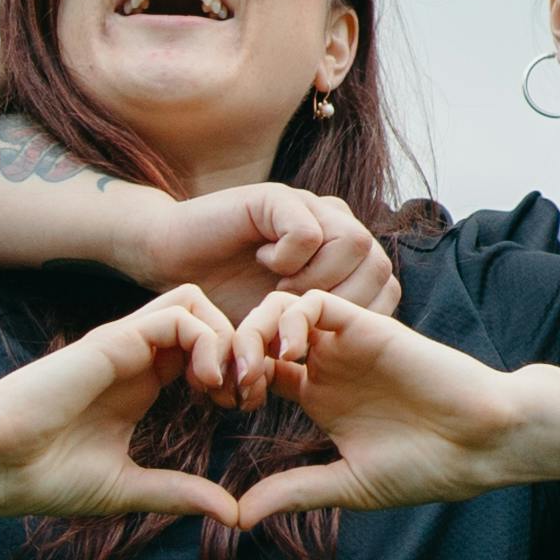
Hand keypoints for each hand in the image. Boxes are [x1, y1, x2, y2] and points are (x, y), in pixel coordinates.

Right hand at [0, 301, 223, 518]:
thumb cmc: (43, 475)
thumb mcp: (128, 488)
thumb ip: (178, 494)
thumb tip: (232, 514)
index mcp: (141, 384)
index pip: (204, 349)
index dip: (235, 372)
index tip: (242, 412)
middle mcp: (136, 357)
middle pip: (207, 317)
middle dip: (241, 349)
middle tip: (245, 396)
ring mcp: (125, 345)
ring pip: (196, 303)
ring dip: (228, 339)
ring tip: (225, 388)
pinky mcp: (113, 340)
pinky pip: (179, 314)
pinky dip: (207, 340)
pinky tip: (204, 383)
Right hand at [151, 178, 400, 317]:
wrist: (173, 260)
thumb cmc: (224, 297)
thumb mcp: (279, 326)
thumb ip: (321, 334)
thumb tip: (361, 362)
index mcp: (344, 257)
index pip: (386, 289)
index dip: (356, 320)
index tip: (316, 336)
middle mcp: (336, 226)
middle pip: (378, 267)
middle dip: (339, 306)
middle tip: (295, 315)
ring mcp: (311, 207)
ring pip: (354, 244)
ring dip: (316, 282)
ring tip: (278, 290)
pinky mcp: (281, 196)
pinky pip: (311, 232)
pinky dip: (288, 259)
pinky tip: (263, 259)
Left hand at [176, 290, 556, 523]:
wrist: (481, 441)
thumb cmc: (426, 466)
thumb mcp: (346, 484)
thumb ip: (293, 491)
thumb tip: (236, 519)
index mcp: (319, 397)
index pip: (257, 371)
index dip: (230, 383)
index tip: (222, 409)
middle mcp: (328, 363)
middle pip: (259, 334)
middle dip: (232, 352)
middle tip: (229, 384)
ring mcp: (347, 342)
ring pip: (279, 309)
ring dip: (253, 330)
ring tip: (254, 368)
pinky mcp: (368, 325)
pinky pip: (316, 301)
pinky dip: (289, 317)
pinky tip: (287, 352)